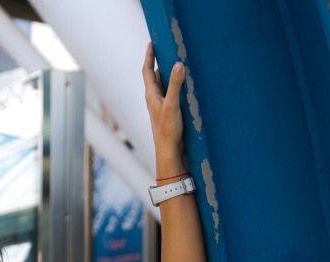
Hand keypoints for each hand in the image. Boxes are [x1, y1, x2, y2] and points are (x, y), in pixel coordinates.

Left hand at [142, 42, 186, 164]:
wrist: (168, 150)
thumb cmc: (167, 130)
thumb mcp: (172, 105)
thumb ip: (175, 85)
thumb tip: (178, 65)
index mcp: (151, 95)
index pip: (148, 71)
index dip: (149, 57)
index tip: (152, 43)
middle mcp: (154, 98)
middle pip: (154, 76)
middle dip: (158, 62)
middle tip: (165, 48)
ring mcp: (160, 105)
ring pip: (162, 84)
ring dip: (167, 73)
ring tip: (174, 61)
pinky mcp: (168, 111)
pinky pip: (170, 92)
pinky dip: (174, 84)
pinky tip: (182, 84)